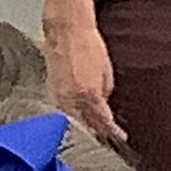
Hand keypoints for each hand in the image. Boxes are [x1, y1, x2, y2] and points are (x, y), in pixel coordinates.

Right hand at [43, 20, 125, 143]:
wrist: (67, 32)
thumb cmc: (88, 45)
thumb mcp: (106, 71)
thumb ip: (105, 92)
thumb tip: (103, 106)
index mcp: (90, 94)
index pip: (102, 121)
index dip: (112, 132)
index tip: (119, 138)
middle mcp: (73, 99)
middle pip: (87, 125)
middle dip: (98, 133)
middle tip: (108, 138)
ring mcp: (60, 98)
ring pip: (74, 120)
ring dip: (85, 126)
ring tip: (95, 131)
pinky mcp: (52, 93)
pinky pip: (64, 110)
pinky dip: (73, 115)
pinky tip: (79, 116)